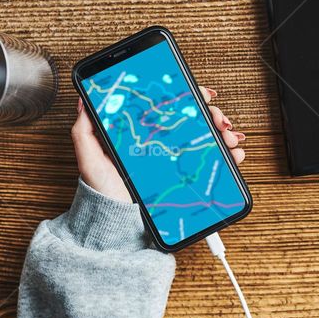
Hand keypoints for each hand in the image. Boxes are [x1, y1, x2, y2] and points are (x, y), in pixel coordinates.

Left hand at [71, 86, 245, 202]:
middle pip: (196, 119)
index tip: (201, 94)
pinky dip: (230, 157)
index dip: (189, 95)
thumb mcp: (90, 157)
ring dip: (225, 133)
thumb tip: (84, 101)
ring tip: (228, 138)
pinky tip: (234, 155)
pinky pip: (214, 164)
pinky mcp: (189, 180)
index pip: (171, 106)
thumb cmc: (103, 191)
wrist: (117, 223)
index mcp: (145, 133)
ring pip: (209, 139)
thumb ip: (85, 131)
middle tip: (218, 119)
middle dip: (213, 114)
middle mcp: (165, 144)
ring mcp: (178, 161)